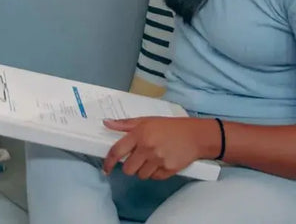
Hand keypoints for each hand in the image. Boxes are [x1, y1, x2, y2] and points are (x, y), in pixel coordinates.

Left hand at [103, 116, 220, 180]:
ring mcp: (158, 160)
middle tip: (136, 159)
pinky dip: (154, 173)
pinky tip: (159, 163)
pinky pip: (154, 178)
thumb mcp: (145, 120)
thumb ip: (124, 124)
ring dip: (142, 170)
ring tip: (150, 159)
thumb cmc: (168, 126)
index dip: (108, 161)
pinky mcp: (168, 170)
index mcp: (139, 134)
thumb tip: (106, 123)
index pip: (117, 151)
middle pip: (128, 168)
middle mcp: (147, 148)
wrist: (193, 135)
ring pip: (141, 175)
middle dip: (129, 166)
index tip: (105, 168)